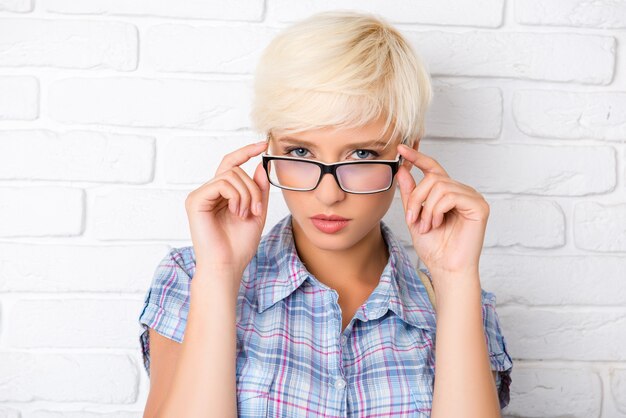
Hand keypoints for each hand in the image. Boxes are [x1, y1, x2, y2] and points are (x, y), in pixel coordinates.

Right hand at [184, 140, 269, 278]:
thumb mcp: (257, 212)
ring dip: (247, 194)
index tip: (264, 144)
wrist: (227, 265)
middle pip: (235, 170)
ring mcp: (200, 195)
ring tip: (246, 214)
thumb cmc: (239, 245)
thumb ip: (258, 190)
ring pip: (231, 175)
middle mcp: (208, 192)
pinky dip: (236, 196)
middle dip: (253, 188)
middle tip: (257, 210)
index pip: (232, 164)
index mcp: (221, 195)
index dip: (246, 151)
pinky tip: (236, 212)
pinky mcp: (195, 200)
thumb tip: (259, 165)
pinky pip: (222, 183)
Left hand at [395, 143, 489, 279]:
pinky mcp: (479, 206)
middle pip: (433, 177)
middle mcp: (462, 192)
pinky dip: (437, 210)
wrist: (445, 268)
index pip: (433, 167)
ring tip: (427, 226)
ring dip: (426, 208)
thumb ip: (410, 194)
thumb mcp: (415, 217)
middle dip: (417, 198)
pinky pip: (450, 195)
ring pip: (440, 186)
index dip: (417, 156)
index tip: (401, 147)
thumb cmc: (434, 247)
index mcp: (448, 193)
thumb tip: (403, 170)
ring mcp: (472, 198)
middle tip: (413, 220)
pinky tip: (438, 224)